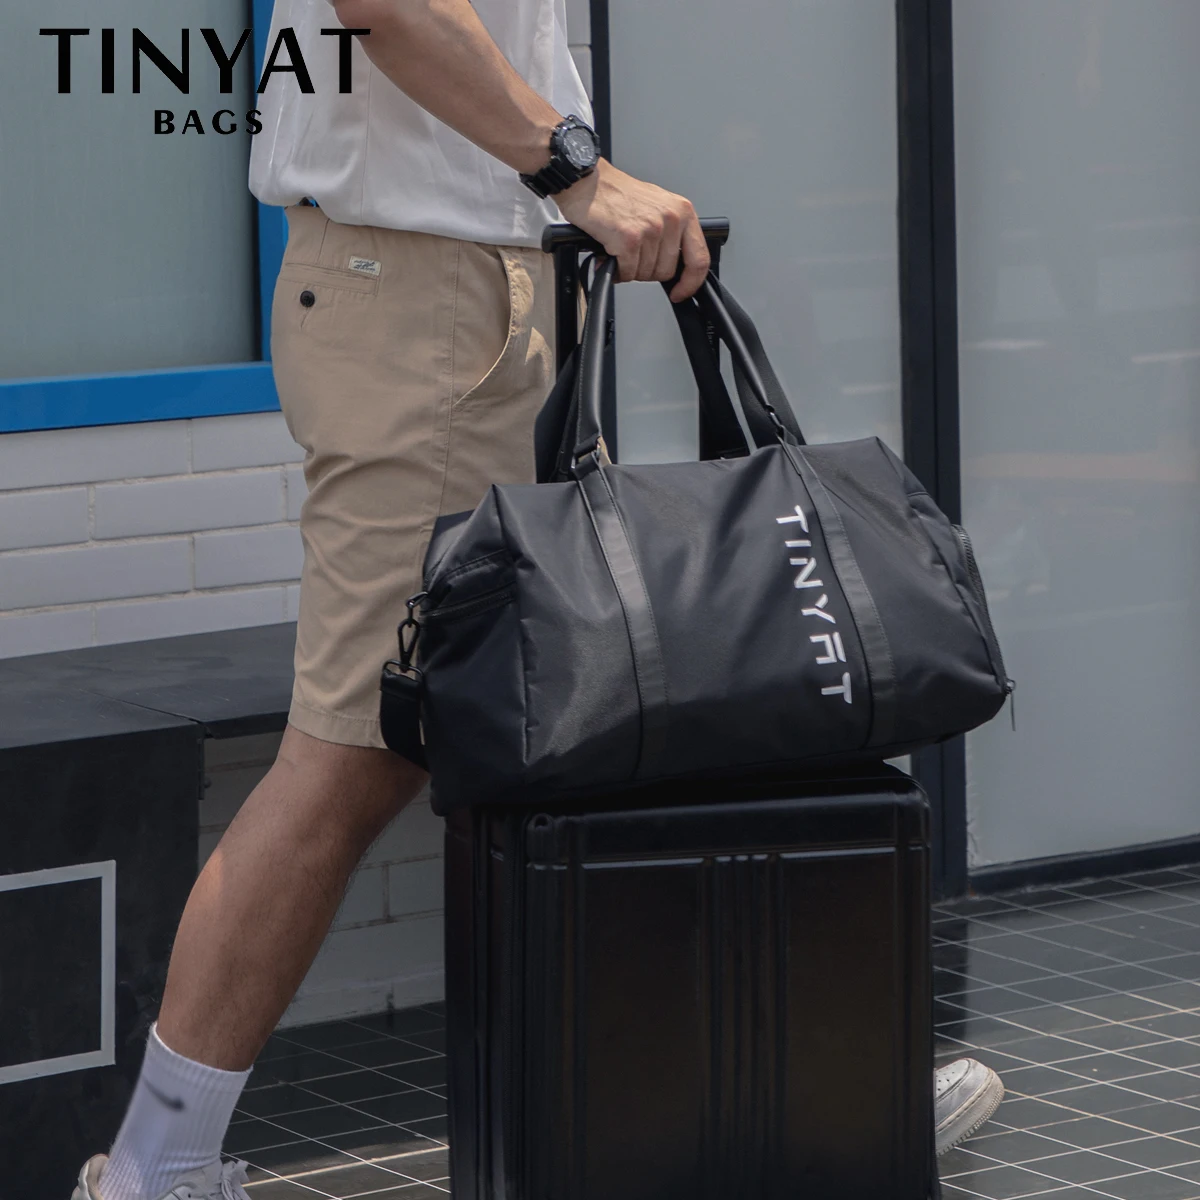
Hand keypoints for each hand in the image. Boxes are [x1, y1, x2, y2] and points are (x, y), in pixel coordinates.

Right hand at [555, 160, 710, 301]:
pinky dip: (617, 270)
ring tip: (620, 248)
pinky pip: (628, 272)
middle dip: (648, 271)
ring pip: (646, 274)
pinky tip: (611, 253)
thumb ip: (672, 234)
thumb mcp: (658, 207)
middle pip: (667, 271)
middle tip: (633, 256)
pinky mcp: (630, 239)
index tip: (681, 292)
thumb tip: (675, 264)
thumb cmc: (618, 194)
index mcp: (682, 212)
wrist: (588, 182)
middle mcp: (670, 219)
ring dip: (630, 269)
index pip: (699, 258)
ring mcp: (651, 229)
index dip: (691, 283)